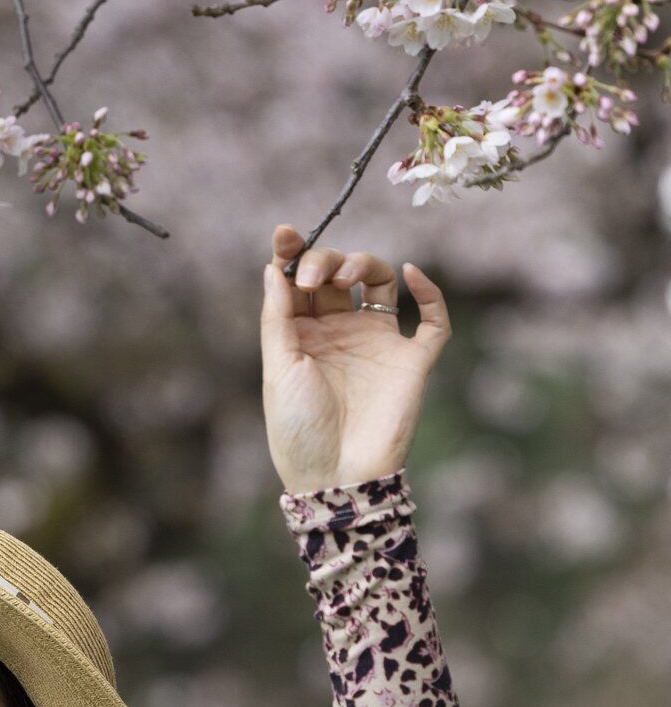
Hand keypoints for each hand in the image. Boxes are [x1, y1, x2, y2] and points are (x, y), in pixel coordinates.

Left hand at [259, 222, 451, 494]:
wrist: (336, 473)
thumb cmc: (298, 426)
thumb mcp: (278, 366)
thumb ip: (278, 315)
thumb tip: (273, 267)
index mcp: (302, 333)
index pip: (300, 281)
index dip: (294, 253)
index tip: (284, 233)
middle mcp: (340, 331)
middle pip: (338, 273)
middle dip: (323, 261)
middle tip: (314, 279)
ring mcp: (377, 342)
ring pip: (381, 282)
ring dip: (365, 265)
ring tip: (345, 277)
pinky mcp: (412, 359)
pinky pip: (432, 319)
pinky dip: (429, 292)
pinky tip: (410, 274)